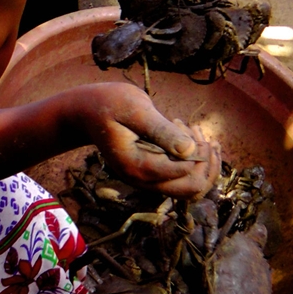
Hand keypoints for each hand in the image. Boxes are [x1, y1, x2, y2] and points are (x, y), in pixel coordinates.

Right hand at [78, 83, 220, 198]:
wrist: (88, 112)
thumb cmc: (109, 104)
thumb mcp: (134, 108)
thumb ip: (160, 130)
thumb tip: (189, 150)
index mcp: (137, 167)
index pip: (183, 173)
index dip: (196, 151)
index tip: (184, 125)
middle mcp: (143, 181)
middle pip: (191, 189)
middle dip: (204, 161)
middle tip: (195, 130)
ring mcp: (148, 180)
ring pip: (190, 188)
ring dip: (202, 163)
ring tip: (194, 131)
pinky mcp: (152, 173)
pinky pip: (181, 179)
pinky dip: (194, 161)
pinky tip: (190, 134)